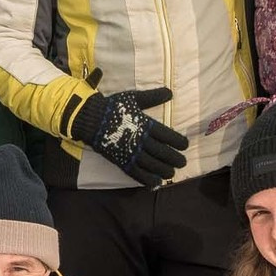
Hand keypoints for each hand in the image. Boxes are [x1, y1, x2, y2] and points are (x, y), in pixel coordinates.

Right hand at [71, 85, 188, 186]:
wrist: (90, 119)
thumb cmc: (113, 107)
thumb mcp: (133, 98)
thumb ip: (152, 97)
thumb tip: (170, 93)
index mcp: (145, 125)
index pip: (167, 135)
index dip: (178, 141)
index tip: (185, 145)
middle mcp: (140, 140)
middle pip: (162, 152)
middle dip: (175, 158)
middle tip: (183, 162)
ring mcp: (130, 152)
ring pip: (152, 165)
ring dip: (164, 170)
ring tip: (172, 173)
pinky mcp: (121, 161)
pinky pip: (137, 173)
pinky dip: (147, 179)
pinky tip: (156, 183)